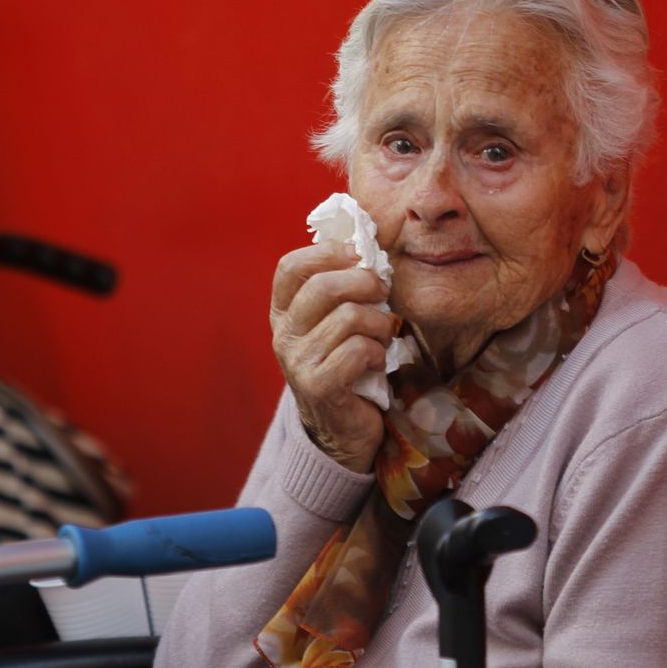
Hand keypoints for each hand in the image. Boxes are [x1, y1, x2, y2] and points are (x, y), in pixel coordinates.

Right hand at [270, 240, 396, 472]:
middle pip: (323, 287)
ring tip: (384, 336)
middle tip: (383, 292)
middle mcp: (283, 335)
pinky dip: (378, 353)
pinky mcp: (317, 386)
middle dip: (364, 283)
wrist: (343, 429)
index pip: (290, 267)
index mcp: (283, 312)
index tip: (358, 256)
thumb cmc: (348, 363)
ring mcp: (297, 362)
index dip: (327, 252)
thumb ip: (345, 285)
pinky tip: (377, 362)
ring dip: (380, 324)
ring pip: (348, 317)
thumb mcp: (338, 319)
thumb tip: (374, 238)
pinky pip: (357, 350)